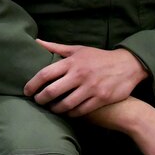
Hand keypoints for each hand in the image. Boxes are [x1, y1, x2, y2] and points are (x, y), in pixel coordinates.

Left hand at [26, 41, 146, 116]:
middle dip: (41, 99)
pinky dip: (70, 113)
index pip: (45, 74)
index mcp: (72, 62)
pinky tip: (66, 112)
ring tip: (51, 108)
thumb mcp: (78, 50)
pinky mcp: (101, 99)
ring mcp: (91, 88)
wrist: (128, 65)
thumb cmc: (99, 57)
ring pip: (65, 104)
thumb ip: (56, 48)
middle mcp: (80, 75)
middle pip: (52, 91)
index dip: (32, 84)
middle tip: (37, 101)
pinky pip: (80, 110)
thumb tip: (36, 42)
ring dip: (54, 109)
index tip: (27, 91)